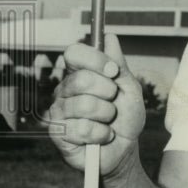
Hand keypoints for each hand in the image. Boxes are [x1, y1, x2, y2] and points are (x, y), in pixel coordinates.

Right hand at [48, 34, 145, 176]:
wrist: (125, 149)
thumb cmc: (125, 118)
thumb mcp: (129, 88)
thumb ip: (119, 64)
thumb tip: (109, 38)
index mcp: (79, 74)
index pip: (74, 53)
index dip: (95, 59)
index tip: (113, 71)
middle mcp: (64, 90)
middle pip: (81, 79)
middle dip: (107, 92)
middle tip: (113, 103)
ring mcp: (59, 112)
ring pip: (84, 105)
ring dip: (106, 116)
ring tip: (108, 122)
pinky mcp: (58, 134)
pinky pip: (82, 128)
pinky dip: (101, 134)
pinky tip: (101, 136)